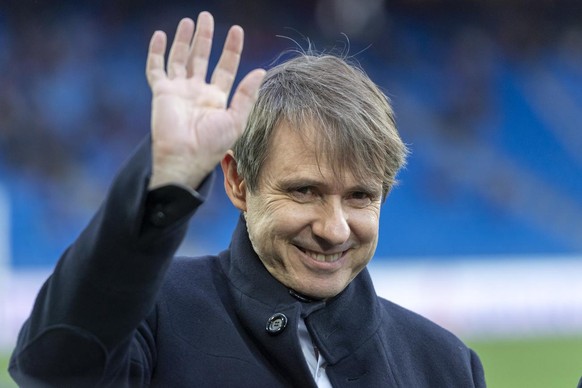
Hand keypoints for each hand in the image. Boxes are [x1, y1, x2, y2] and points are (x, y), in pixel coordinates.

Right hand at [146, 12, 265, 189]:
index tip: (237, 30)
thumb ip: (246, 95)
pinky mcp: (162, 92)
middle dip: (205, 37)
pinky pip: (156, 68)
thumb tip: (260, 71)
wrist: (185, 158)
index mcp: (217, 98)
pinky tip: (160, 35)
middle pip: (202, 57)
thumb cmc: (212, 145)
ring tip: (189, 21)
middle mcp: (198, 92)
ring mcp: (179, 90)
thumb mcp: (236, 119)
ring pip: (180, 58)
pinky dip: (157, 52)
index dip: (232, 49)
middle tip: (207, 16)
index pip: (226, 67)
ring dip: (184, 40)